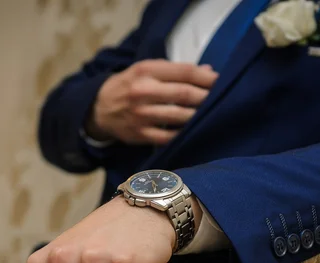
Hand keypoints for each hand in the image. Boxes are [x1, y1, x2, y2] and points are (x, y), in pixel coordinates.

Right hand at [85, 60, 218, 144]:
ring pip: (179, 116)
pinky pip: (169, 136)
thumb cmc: (129, 85)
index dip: (206, 77)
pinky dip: (184, 133)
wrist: (99, 108)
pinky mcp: (140, 134)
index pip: (184, 72)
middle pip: (184, 94)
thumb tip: (209, 70)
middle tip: (220, 98)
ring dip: (198, 116)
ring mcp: (141, 115)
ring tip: (211, 113)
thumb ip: (175, 70)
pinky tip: (193, 129)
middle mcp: (143, 91)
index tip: (220, 80)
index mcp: (146, 71)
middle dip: (206, 96)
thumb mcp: (146, 69)